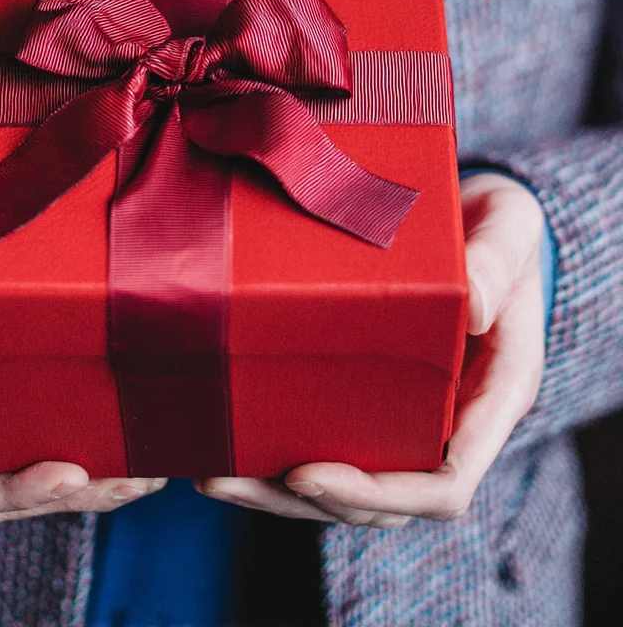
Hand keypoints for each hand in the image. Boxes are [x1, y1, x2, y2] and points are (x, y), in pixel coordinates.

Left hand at [196, 171, 545, 527]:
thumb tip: (472, 305)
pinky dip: (281, 449)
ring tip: (212, 476)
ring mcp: (413, 415)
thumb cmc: (503, 228)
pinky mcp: (376, 395)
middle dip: (306, 499)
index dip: (376, 493)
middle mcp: (455, 423)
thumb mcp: (509, 231)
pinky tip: (227, 440)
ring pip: (351, 485)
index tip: (306, 472)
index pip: (445, 483)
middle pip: (383, 501)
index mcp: (495, 398)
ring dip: (280, 492)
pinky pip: (334, 440)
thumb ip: (496, 264)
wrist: (485, 220)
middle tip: (228, 480)